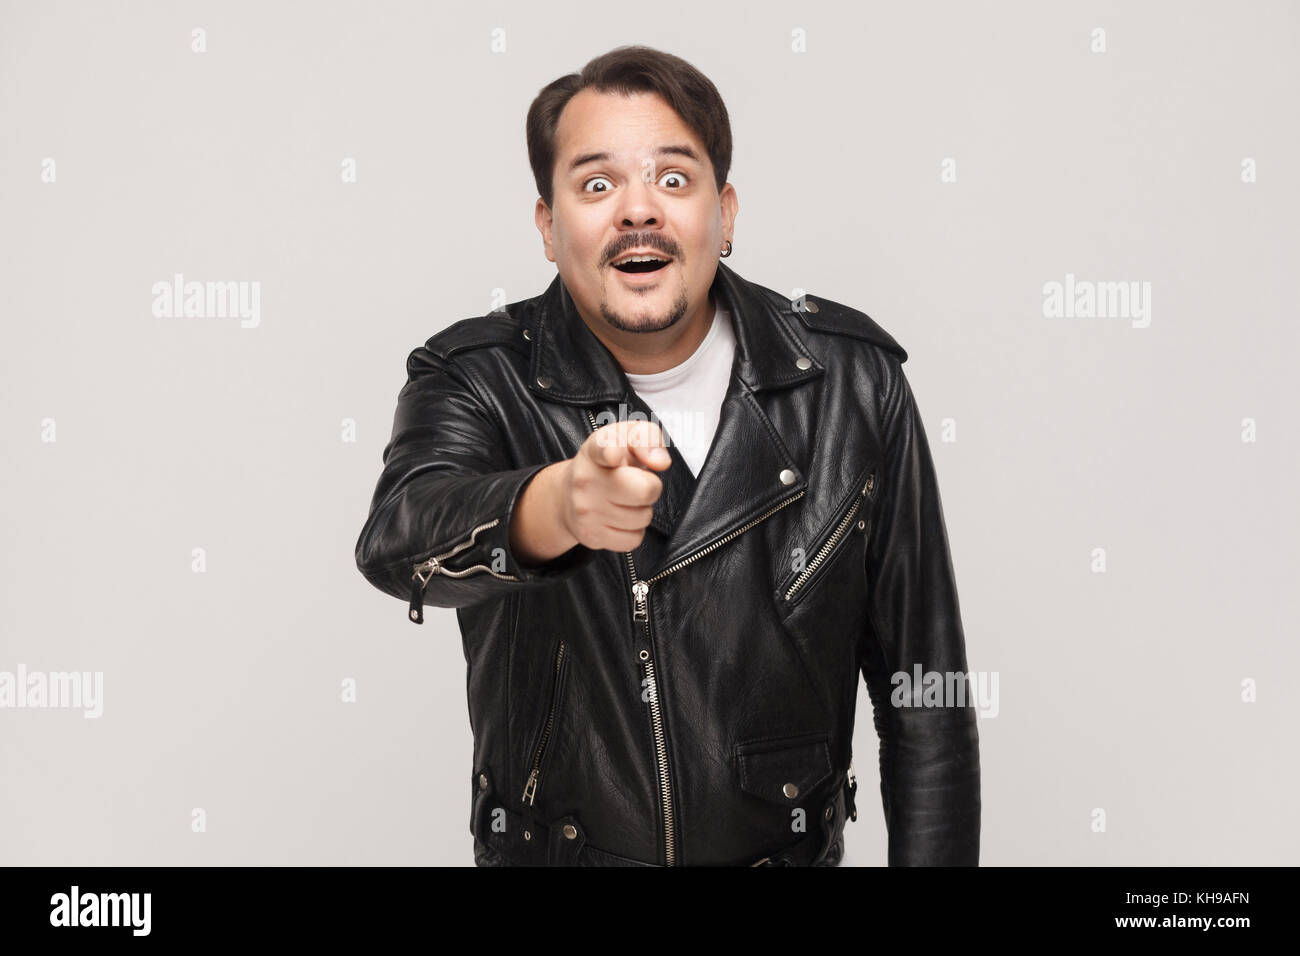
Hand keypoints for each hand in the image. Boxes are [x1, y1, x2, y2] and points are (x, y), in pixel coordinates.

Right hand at [560, 419, 671, 551]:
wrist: (567, 497)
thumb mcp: (625, 439)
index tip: (613, 455)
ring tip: (624, 500)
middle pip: (645, 490)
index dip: (612, 450)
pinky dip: (633, 531)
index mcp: (596, 450)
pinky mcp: (591, 536)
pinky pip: (634, 539)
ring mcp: (586, 510)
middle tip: (637, 483)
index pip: (603, 448)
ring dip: (641, 510)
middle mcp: (586, 479)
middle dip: (650, 488)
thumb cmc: (606, 465)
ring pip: (643, 517)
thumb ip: (648, 437)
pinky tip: (619, 519)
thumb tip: (660, 462)